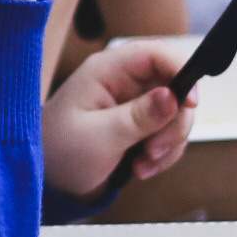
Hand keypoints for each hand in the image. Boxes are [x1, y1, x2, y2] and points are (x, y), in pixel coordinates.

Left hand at [40, 38, 197, 196]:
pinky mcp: (138, 124)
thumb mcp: (99, 138)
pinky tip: (141, 168)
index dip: (180, 71)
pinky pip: (168, 133)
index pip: (155, 54)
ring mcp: (132, 103)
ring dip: (169, 143)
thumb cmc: (60, 154)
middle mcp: (123, 81)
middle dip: (174, 122)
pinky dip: (163, 154)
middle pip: (174, 86)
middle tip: (154, 151)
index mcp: (107, 71)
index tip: (189, 103)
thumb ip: (138, 117)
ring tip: (143, 165)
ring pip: (176, 113)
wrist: (47, 182)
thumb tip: (173, 96)